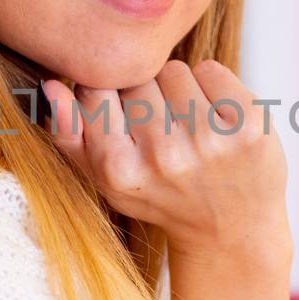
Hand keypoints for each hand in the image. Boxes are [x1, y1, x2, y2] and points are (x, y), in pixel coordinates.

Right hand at [41, 59, 291, 260]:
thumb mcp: (105, 180)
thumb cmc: (161, 196)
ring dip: (179, 89)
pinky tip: (215, 119)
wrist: (230, 229)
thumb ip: (70, 136)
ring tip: (187, 126)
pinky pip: (211, 70)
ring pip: (173, 70)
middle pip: (136, 78)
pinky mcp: (247, 126)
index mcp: (120, 170)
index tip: (125, 119)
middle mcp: (164, 157)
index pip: (95, 90)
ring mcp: (209, 141)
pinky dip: (212, 86)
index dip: (110, 98)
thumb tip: (51, 87)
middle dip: (146, 94)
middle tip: (162, 130)